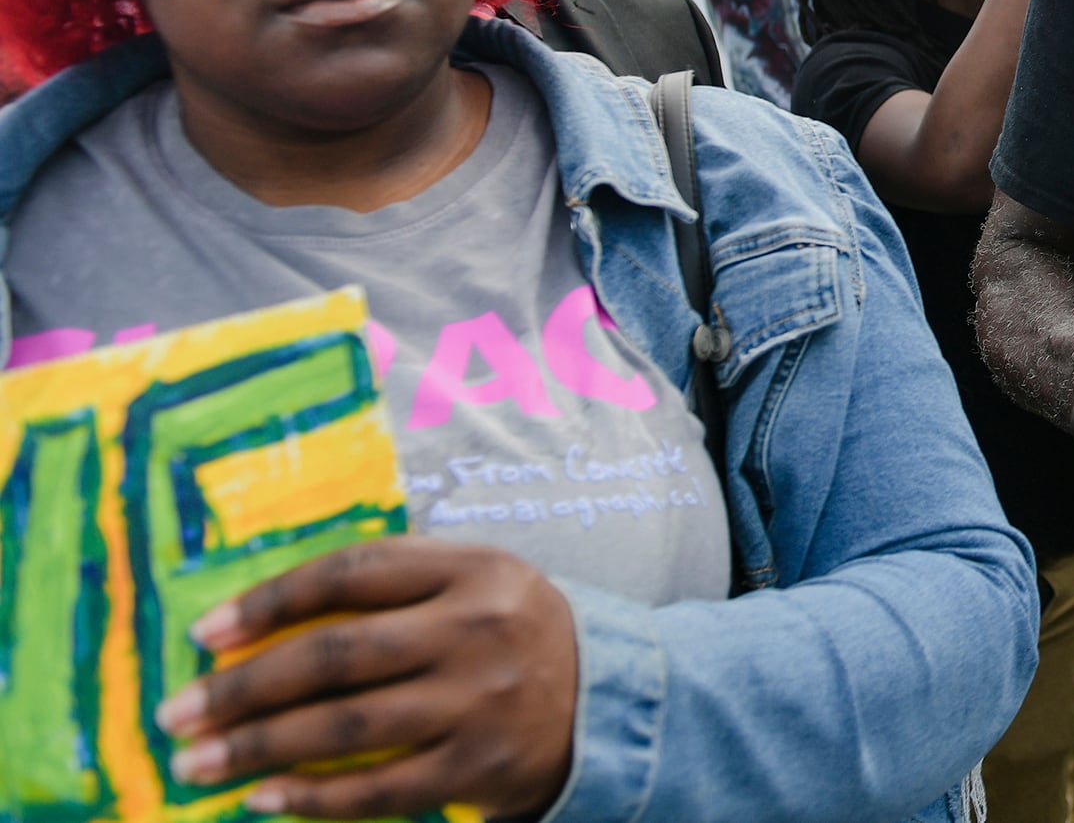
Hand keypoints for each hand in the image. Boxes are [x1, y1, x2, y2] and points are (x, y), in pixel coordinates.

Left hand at [154, 537, 577, 818]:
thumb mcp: (474, 582)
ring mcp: (482, 701)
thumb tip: (259, 622)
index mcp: (473, 568)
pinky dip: (312, 797)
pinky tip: (260, 798)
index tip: (204, 634)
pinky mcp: (481, 767)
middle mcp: (479, 629)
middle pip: (338, 655)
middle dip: (242, 688)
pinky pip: (380, 788)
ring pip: (347, 726)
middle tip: (175, 715)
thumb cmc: (507, 634)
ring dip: (257, 748)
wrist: (604, 700)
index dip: (272, 600)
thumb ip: (394, 586)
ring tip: (195, 764)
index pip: (354, 573)